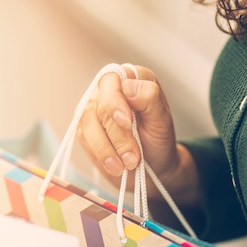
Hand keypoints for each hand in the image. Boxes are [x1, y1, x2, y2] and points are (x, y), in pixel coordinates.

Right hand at [77, 66, 198, 204]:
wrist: (152, 167)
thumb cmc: (158, 140)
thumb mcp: (162, 120)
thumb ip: (150, 98)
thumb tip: (128, 87)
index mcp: (130, 79)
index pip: (112, 80)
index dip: (115, 101)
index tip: (126, 122)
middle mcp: (108, 91)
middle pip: (100, 107)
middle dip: (117, 136)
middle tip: (133, 157)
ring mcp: (93, 110)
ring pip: (88, 124)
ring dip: (106, 149)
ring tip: (125, 166)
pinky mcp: (85, 129)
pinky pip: (84, 138)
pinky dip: (100, 155)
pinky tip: (115, 166)